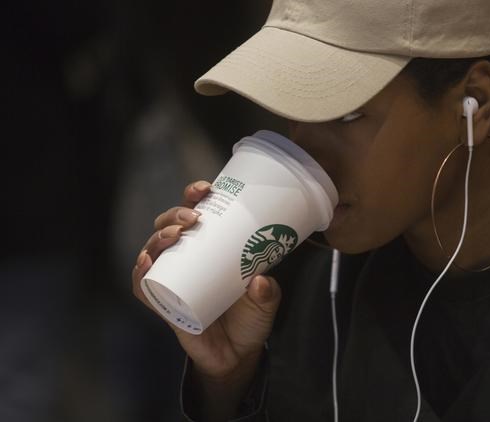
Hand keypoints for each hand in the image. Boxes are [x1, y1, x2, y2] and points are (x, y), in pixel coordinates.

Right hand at [131, 180, 282, 382]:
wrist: (238, 355)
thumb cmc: (250, 319)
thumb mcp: (265, 303)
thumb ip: (267, 293)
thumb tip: (260, 280)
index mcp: (209, 249)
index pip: (194, 213)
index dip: (194, 196)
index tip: (206, 189)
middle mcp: (186, 260)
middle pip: (168, 226)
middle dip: (175, 214)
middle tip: (192, 217)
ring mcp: (172, 281)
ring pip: (153, 250)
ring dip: (158, 237)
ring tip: (174, 235)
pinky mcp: (164, 306)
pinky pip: (143, 288)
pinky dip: (140, 274)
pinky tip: (145, 263)